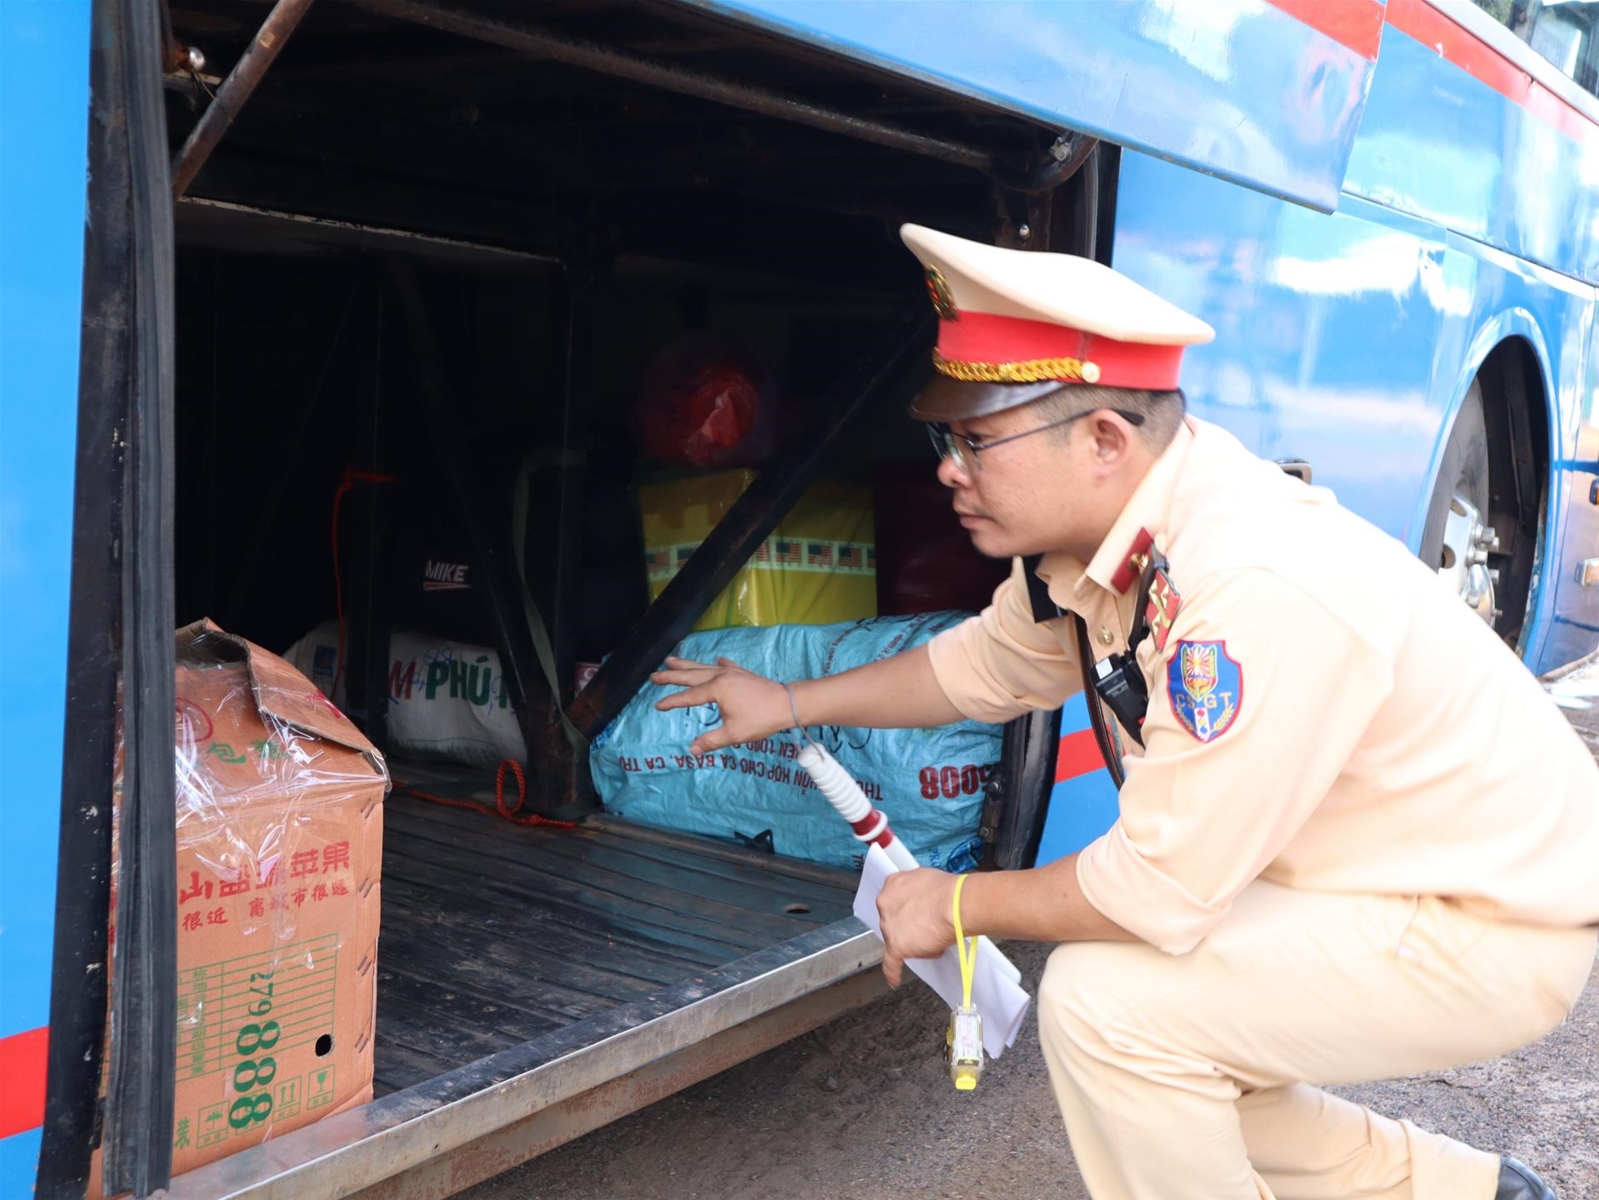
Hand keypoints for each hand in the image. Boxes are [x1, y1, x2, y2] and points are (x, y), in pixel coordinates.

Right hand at [649, 656, 793, 754]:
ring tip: (671, 660)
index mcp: (716, 689)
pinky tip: (717, 660)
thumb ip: (711, 741)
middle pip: (690, 675)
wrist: (788, 703)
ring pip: (704, 667)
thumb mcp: (734, 734)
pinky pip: (725, 665)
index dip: (671, 702)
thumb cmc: (761, 719)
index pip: (688, 697)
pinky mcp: (743, 673)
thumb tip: (693, 750)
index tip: (657, 706)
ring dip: (687, 664)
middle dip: (671, 675)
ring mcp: (732, 672)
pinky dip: (718, 664)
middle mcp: (720, 676)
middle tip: (654, 675)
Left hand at [876, 867, 958, 987]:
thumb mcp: (928, 880)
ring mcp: (889, 926)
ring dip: (910, 944)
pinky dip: (893, 973)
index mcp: (893, 884)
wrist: (955, 905)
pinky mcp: (896, 946)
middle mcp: (885, 904)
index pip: (893, 901)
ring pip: (895, 939)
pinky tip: (895, 980)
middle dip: (907, 926)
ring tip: (930, 943)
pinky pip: (891, 964)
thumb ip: (919, 891)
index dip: (905, 910)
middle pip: (892, 921)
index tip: (912, 914)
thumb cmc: (949, 892)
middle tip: (924, 929)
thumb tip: (924, 900)